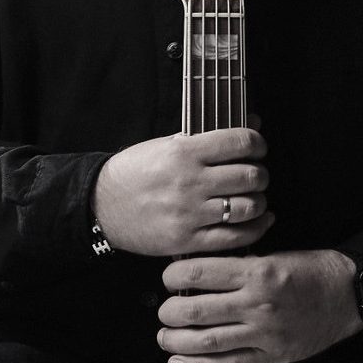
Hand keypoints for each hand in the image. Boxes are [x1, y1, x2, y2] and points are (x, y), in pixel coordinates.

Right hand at [93, 127, 273, 256]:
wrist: (101, 205)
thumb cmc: (135, 172)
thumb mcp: (165, 146)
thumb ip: (207, 138)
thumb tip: (252, 122)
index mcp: (184, 152)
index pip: (240, 142)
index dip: (258, 144)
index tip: (258, 149)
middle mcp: (190, 182)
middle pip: (250, 176)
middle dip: (261, 175)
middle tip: (256, 177)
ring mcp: (190, 214)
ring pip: (248, 207)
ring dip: (259, 202)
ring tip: (253, 199)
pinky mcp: (187, 240)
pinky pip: (235, 238)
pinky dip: (254, 229)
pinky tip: (257, 221)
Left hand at [157, 250, 362, 362]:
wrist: (348, 295)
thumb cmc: (311, 272)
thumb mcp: (273, 256)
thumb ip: (236, 267)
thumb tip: (196, 273)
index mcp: (257, 272)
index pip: (200, 272)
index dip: (174, 276)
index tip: (168, 279)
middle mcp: (258, 304)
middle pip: (196, 310)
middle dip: (170, 313)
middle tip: (164, 312)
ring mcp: (264, 333)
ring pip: (206, 341)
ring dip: (176, 341)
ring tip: (165, 337)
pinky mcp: (270, 356)